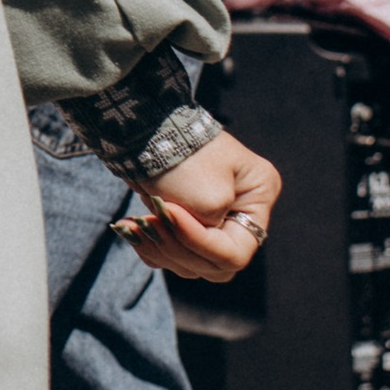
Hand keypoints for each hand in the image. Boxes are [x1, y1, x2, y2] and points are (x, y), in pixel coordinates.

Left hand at [115, 131, 282, 283]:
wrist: (141, 125)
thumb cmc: (180, 154)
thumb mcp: (205, 196)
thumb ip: (207, 235)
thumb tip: (189, 252)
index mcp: (259, 196)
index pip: (235, 252)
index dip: (199, 242)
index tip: (169, 213)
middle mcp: (242, 210)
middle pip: (214, 264)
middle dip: (177, 248)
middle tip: (147, 224)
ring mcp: (215, 218)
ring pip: (191, 263)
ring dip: (159, 247)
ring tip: (133, 224)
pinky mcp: (186, 222)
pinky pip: (171, 255)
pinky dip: (150, 247)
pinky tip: (130, 228)